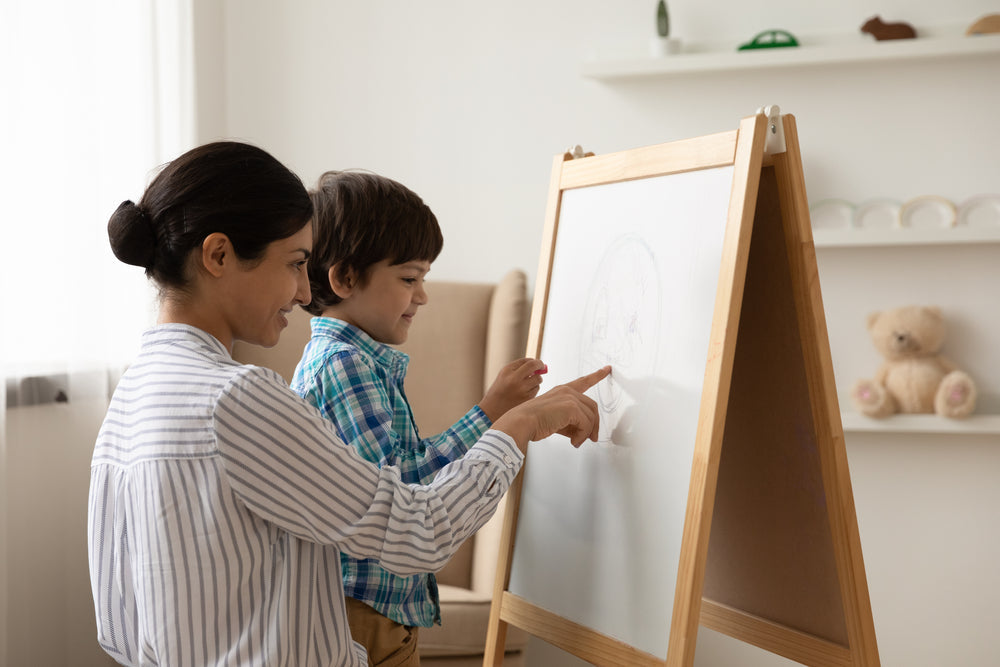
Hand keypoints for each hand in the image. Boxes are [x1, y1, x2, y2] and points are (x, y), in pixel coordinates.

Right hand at [478, 358, 547, 422]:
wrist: (492, 410)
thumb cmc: (499, 392)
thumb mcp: (504, 377)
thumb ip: (518, 370)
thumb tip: (537, 365)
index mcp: (507, 371)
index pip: (525, 360)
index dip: (533, 360)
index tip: (536, 362)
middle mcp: (514, 378)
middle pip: (533, 365)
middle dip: (540, 364)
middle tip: (541, 366)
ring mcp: (521, 389)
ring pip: (538, 379)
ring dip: (536, 380)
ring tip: (527, 385)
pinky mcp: (527, 398)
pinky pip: (536, 389)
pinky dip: (533, 389)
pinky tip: (525, 394)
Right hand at [492, 366, 611, 449]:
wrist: (521, 423)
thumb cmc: (533, 422)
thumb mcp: (555, 420)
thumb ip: (570, 423)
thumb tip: (583, 433)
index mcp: (562, 391)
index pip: (583, 382)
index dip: (596, 376)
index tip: (606, 369)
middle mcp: (567, 391)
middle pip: (592, 407)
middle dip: (594, 424)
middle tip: (591, 438)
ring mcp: (570, 397)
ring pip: (591, 417)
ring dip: (587, 432)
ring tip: (578, 441)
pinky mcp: (571, 407)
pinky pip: (586, 424)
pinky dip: (583, 435)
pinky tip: (574, 441)